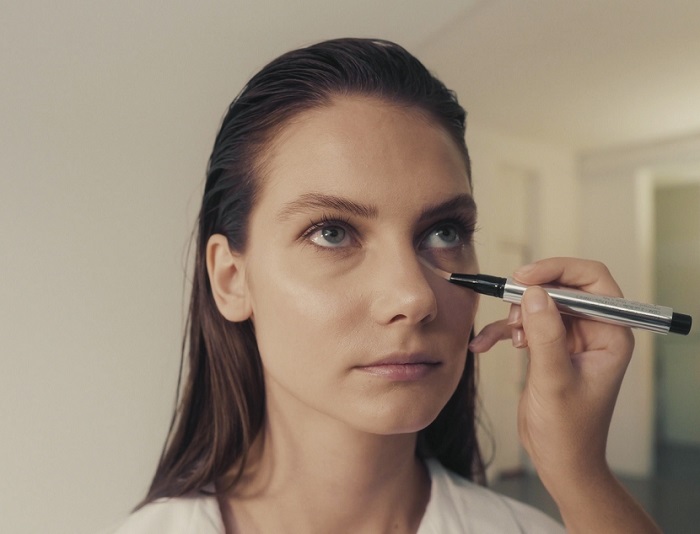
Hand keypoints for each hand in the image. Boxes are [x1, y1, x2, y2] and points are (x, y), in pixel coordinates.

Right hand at [470, 258, 659, 531]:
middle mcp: (594, 330)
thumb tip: (534, 292)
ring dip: (517, 315)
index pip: (591, 281)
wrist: (558, 459)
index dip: (558, 271)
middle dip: (532, 296)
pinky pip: (525, 325)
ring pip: (540, 303)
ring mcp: (571, 338)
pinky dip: (503, 332)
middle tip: (510, 309)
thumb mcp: (554, 380)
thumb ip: (546, 334)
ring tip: (508, 337)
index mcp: (610, 333)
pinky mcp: (549, 347)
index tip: (524, 278)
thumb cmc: (567, 429)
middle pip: (562, 288)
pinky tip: (484, 345)